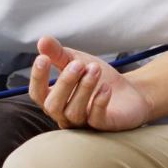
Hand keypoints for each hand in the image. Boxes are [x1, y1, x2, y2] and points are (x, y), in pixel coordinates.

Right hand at [30, 37, 154, 131]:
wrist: (129, 90)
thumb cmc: (97, 77)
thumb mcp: (77, 60)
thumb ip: (58, 53)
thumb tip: (42, 40)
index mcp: (54, 98)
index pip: (37, 93)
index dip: (37, 78)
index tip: (43, 58)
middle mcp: (64, 114)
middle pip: (52, 106)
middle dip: (64, 83)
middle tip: (79, 64)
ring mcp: (83, 123)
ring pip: (73, 112)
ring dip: (84, 88)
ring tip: (95, 69)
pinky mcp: (103, 126)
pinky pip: (95, 119)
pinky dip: (99, 102)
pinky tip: (106, 87)